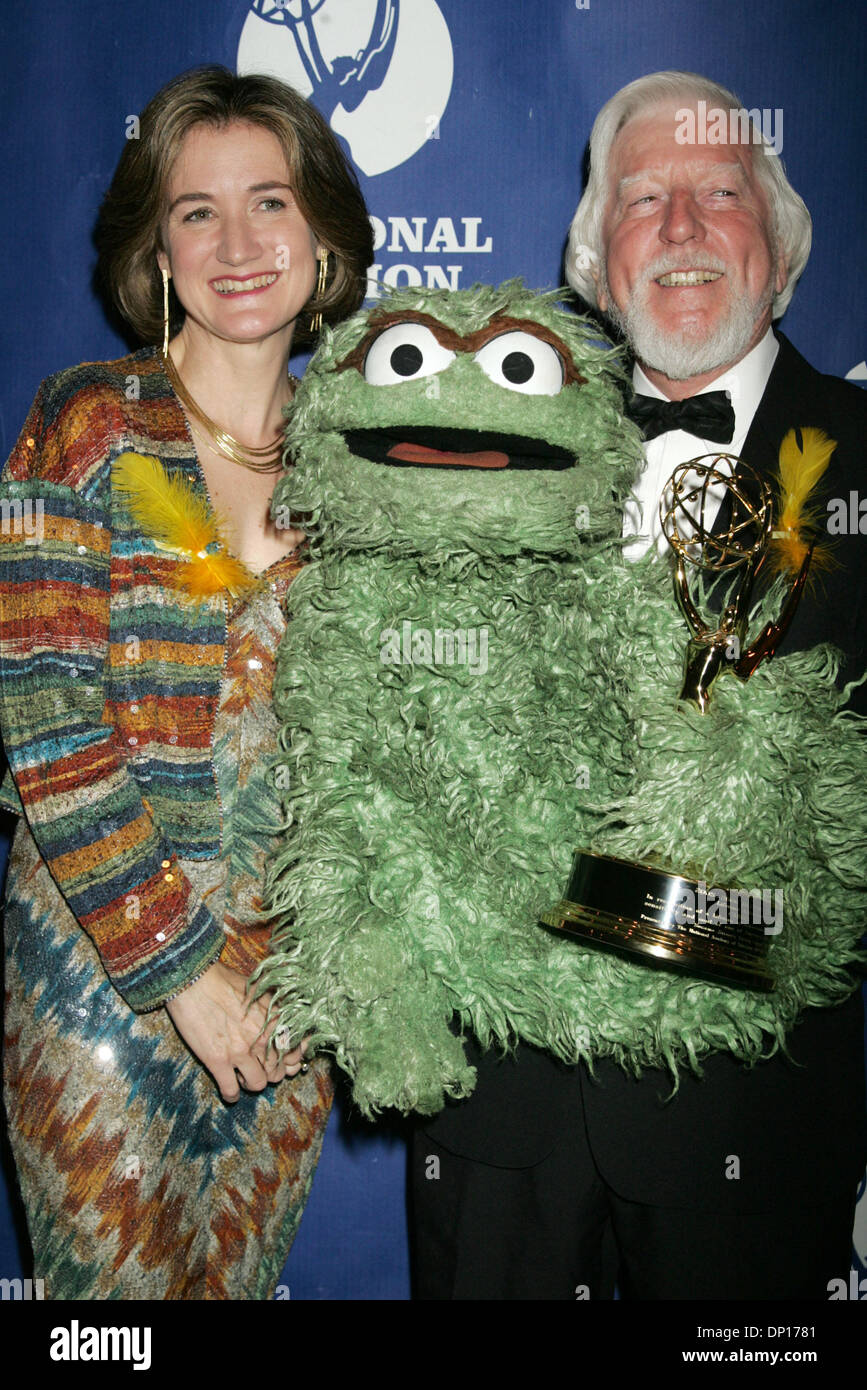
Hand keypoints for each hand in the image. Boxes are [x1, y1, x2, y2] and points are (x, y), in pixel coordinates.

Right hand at [165, 961, 305, 1101]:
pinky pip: (231, 1090)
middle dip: (271, 1073)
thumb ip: (275, 1008)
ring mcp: (240, 1052)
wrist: (193, 980)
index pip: (296, 1052)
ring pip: (258, 1084)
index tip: (283, 1061)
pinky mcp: (218, 1061)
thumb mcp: (259, 990)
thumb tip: (287, 1021)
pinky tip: (231, 1093)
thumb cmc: (224, 981)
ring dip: (252, 1084)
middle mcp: (262, 1039)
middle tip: (261, 1068)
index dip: (290, 1060)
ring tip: (245, 1078)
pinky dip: (232, 1095)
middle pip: (278, 1072)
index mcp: (274, 1021)